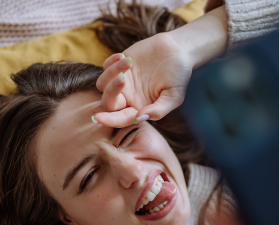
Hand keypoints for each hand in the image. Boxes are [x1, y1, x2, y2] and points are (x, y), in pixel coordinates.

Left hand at [94, 6, 228, 127]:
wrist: (178, 50)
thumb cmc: (179, 76)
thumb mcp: (174, 96)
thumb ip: (159, 110)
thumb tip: (140, 118)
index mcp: (139, 108)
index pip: (122, 119)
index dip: (110, 120)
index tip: (99, 118)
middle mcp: (128, 97)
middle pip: (107, 103)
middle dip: (111, 92)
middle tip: (123, 79)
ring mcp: (122, 80)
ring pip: (102, 84)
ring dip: (111, 73)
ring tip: (128, 62)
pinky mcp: (119, 65)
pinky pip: (105, 66)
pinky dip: (110, 62)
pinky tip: (124, 57)